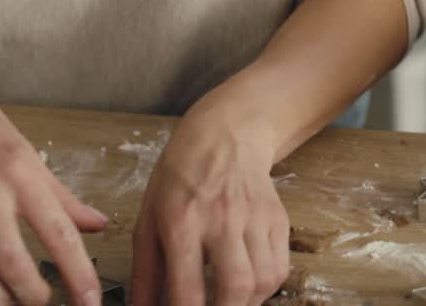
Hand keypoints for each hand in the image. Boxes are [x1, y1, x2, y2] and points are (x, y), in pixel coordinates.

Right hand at [0, 59, 106, 305]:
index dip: (78, 274)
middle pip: (14, 262)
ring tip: (7, 303)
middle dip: (33, 295)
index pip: (60, 233)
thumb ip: (63, 196)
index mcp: (22, 173)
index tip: (90, 301)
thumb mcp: (29, 154)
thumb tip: (99, 225)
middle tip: (43, 305)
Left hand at [130, 112, 288, 305]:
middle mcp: (222, 220)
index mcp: (181, 222)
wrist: (223, 137)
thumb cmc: (179, 179)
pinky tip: (248, 289)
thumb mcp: (147, 221)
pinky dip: (266, 288)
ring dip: (247, 304)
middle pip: (236, 287)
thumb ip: (144, 273)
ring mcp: (254, 218)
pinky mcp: (277, 218)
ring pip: (264, 280)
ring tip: (229, 304)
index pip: (187, 289)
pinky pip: (280, 267)